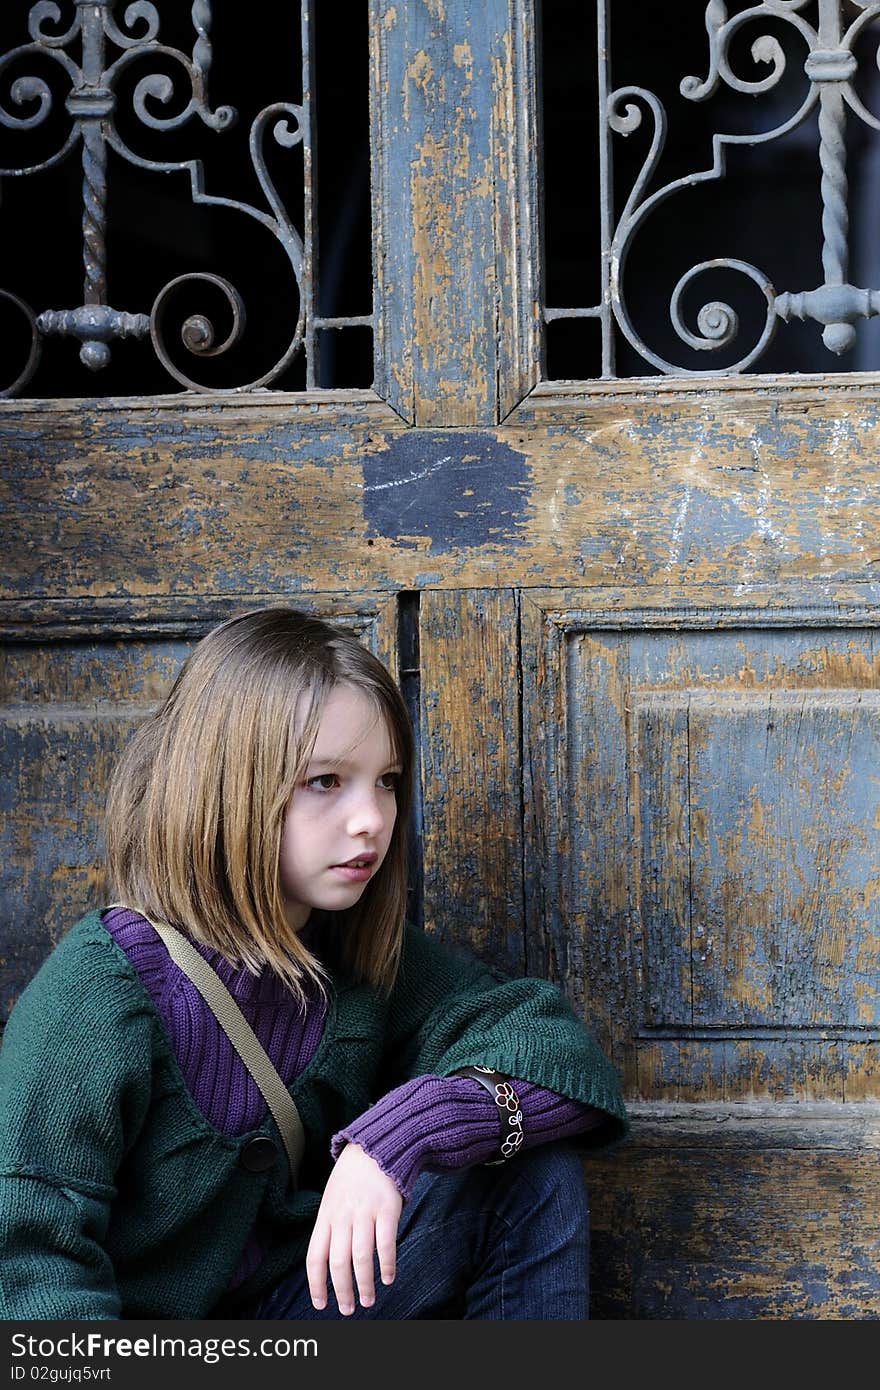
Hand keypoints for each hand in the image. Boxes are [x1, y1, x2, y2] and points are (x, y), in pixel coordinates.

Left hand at [306, 1142, 402, 1314]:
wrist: (375, 1146)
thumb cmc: (352, 1178)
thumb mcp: (331, 1199)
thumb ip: (330, 1227)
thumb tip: (326, 1263)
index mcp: (326, 1216)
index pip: (315, 1256)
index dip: (316, 1284)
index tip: (321, 1304)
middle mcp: (342, 1216)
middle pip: (338, 1262)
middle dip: (342, 1291)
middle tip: (348, 1309)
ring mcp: (364, 1212)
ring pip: (361, 1257)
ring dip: (364, 1284)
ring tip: (368, 1300)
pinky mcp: (387, 1207)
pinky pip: (385, 1242)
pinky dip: (386, 1264)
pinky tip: (388, 1278)